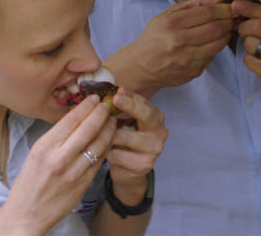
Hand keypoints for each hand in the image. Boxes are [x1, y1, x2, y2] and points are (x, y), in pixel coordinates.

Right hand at [0, 95, 115, 234]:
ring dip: (108, 130)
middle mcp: (59, 158)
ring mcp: (73, 172)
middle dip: (101, 114)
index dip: (86, 107)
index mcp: (44, 147)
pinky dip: (106, 147)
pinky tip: (109, 140)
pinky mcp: (83, 184)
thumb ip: (56, 137)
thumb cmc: (29, 182)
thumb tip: (76, 118)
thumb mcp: (36, 154)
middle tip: (107, 105)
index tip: (95, 98)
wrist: (27, 214)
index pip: (71, 120)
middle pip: (88, 129)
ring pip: (98, 144)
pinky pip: (99, 161)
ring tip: (112, 121)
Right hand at [105, 0, 231, 95]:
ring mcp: (187, 58)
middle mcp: (180, 41)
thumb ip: (192, 5)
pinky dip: (216, 48)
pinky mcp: (193, 71)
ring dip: (226, 34)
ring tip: (224, 29)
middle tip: (231, 18)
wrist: (140, 66)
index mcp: (172, 23)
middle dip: (229, 21)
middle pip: (217, 28)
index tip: (231, 7)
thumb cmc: (154, 37)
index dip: (225, 9)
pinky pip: (213, 56)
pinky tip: (212, 43)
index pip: (208, 13)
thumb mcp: (166, 15)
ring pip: (219, 43)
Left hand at [106, 88, 167, 204]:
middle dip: (130, 106)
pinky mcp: (144, 165)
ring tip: (100, 135)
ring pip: (125, 137)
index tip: (118, 91)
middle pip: (146, 116)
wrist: (129, 170)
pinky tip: (107, 153)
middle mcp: (160, 133)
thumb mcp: (125, 122)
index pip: (145, 104)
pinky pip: (118, 155)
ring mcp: (154, 150)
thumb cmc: (125, 140)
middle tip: (115, 99)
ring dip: (109, 135)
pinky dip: (108, 153)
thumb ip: (122, 108)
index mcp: (157, 119)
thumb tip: (112, 92)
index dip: (132, 97)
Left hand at [231, 0, 260, 105]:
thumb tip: (257, 11)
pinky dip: (251, 60)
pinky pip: (249, 61)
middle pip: (254, 26)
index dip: (248, 7)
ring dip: (249, 46)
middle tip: (245, 31)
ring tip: (259, 50)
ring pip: (249, 44)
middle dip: (244, 27)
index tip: (236, 5)